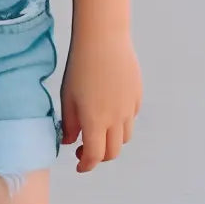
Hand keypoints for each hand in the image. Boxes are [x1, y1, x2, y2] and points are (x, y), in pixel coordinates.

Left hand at [60, 29, 141, 172]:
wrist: (103, 38)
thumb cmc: (80, 65)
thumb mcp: (67, 96)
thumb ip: (68, 123)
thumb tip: (69, 141)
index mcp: (96, 121)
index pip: (94, 156)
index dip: (86, 165)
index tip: (78, 165)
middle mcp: (116, 118)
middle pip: (112, 152)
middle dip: (99, 156)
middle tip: (84, 149)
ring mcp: (130, 107)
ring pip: (125, 137)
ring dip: (111, 141)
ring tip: (97, 129)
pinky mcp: (137, 95)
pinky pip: (131, 118)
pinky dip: (121, 123)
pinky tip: (109, 110)